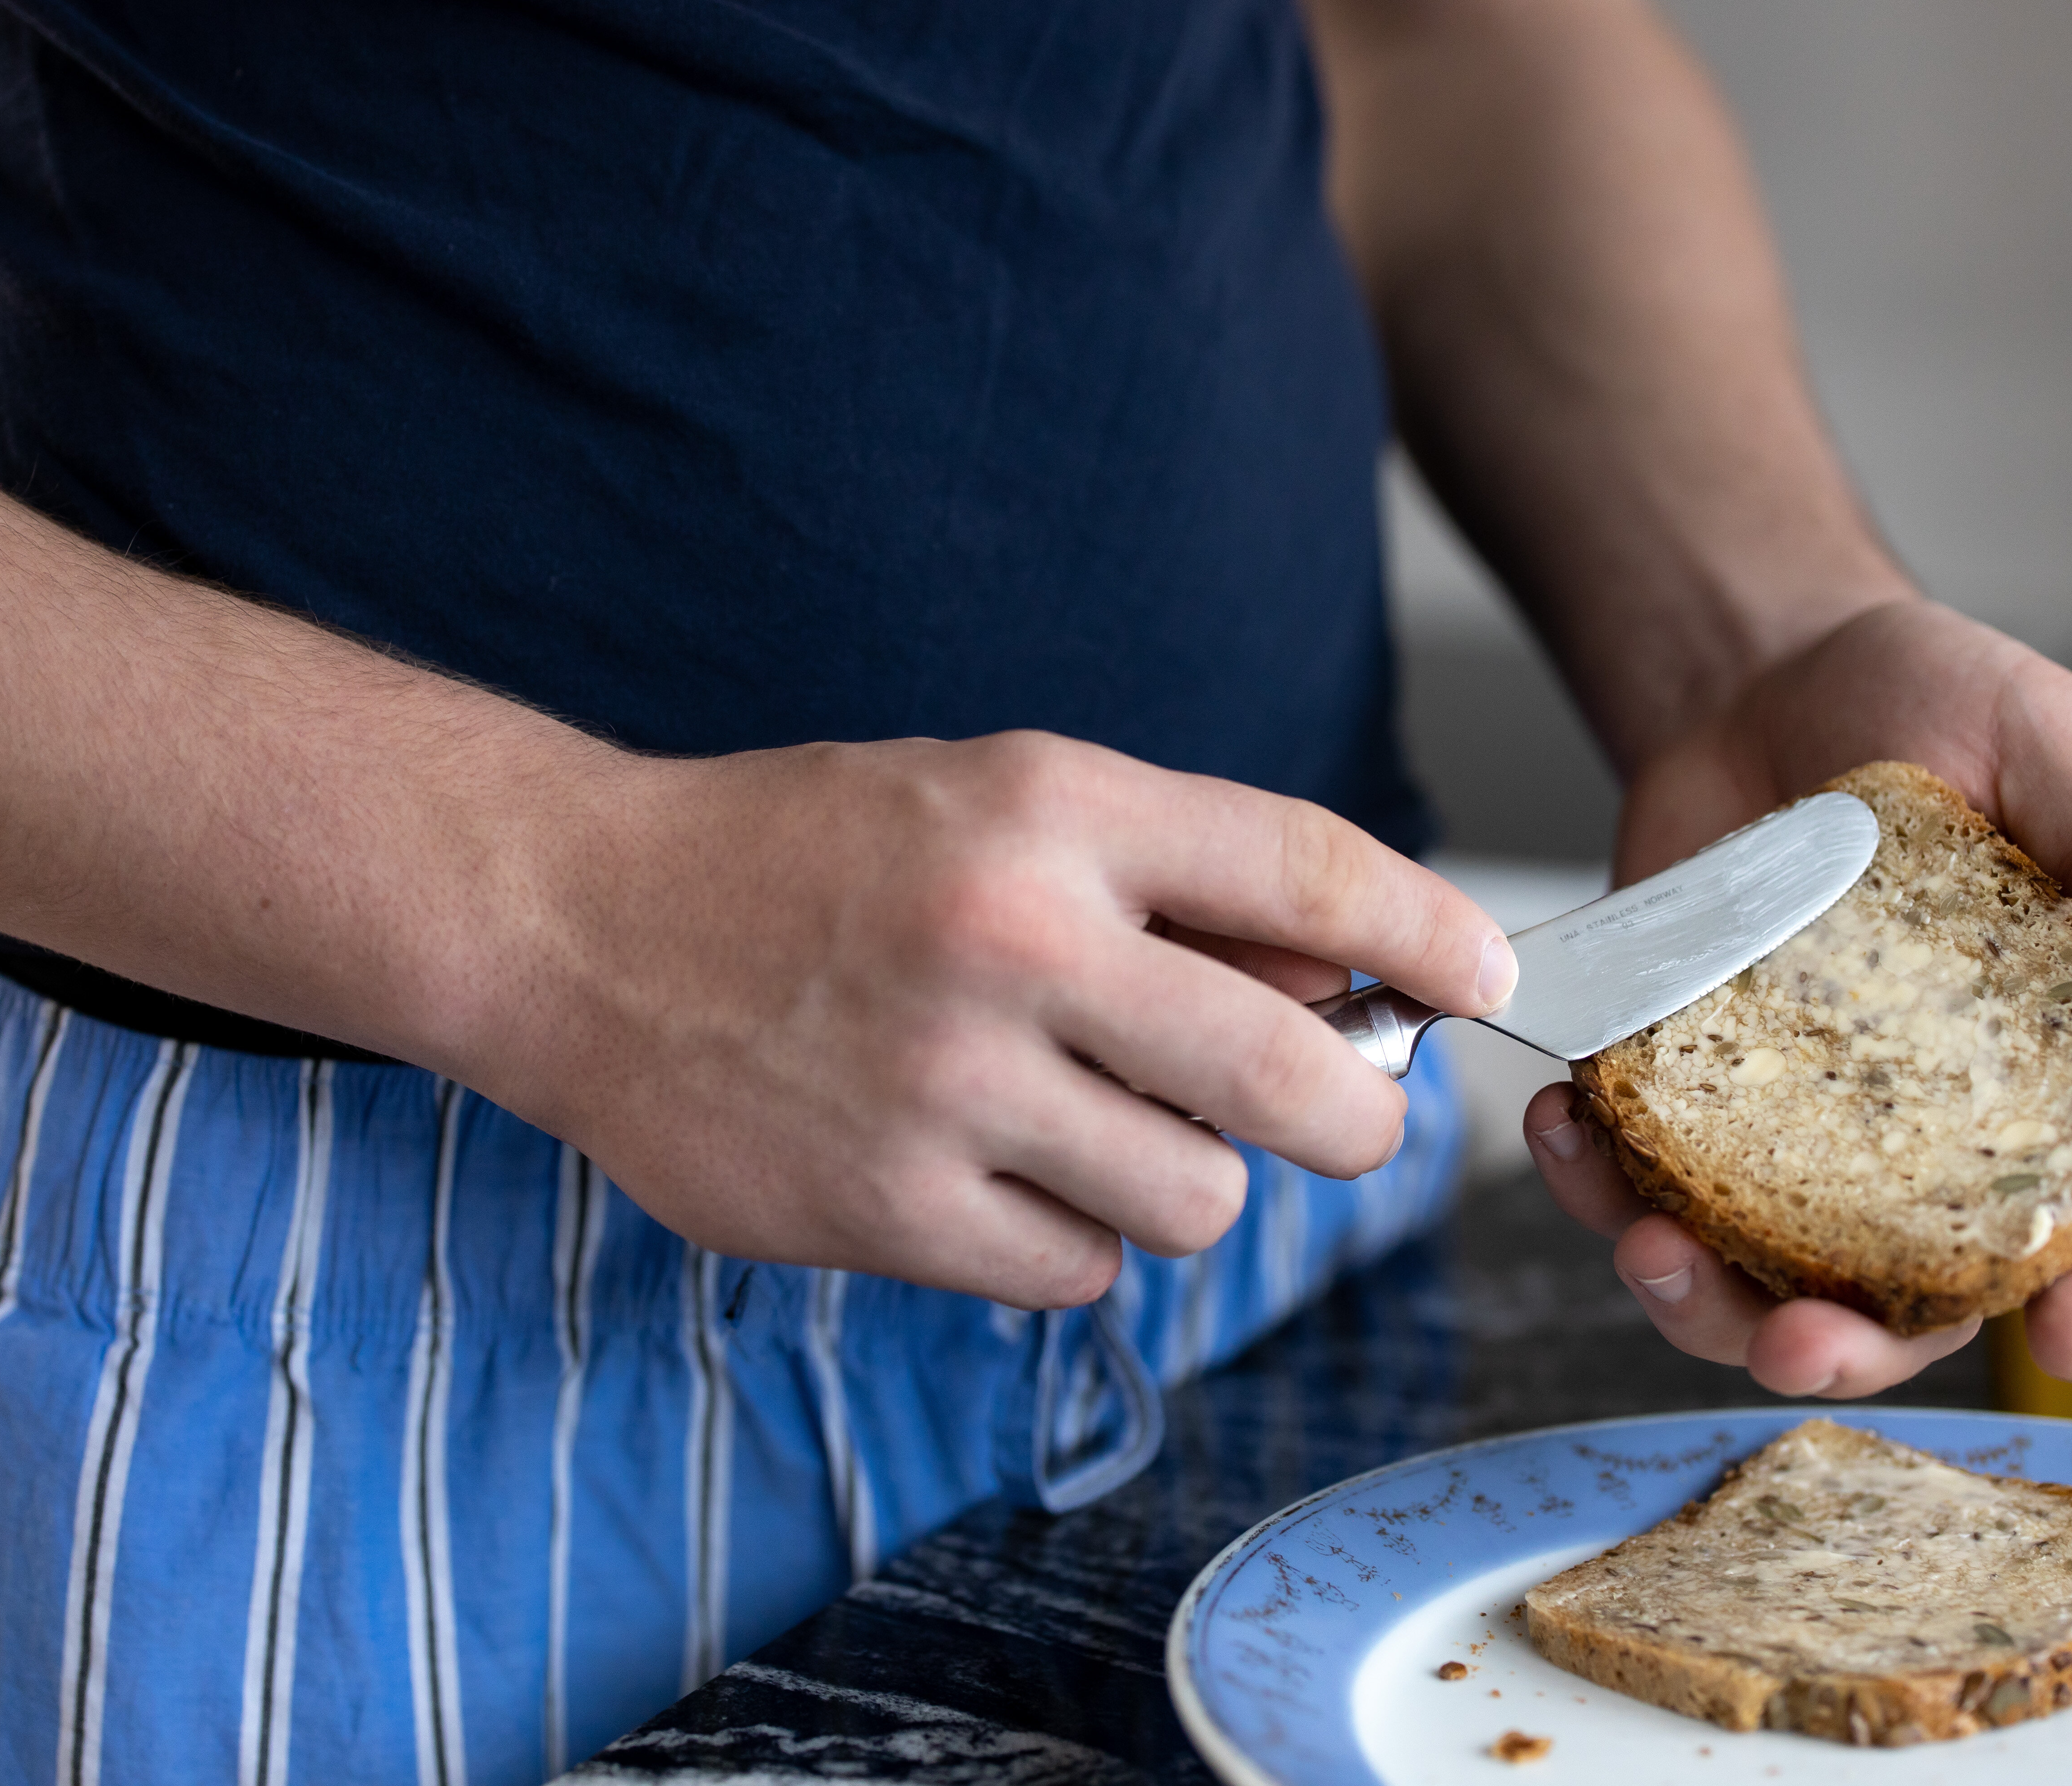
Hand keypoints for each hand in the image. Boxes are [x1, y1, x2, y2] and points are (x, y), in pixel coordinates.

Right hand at [462, 731, 1516, 1309]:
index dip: (1427, 935)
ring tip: (1089, 1122)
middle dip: (1357, 1117)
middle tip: (1341, 1115)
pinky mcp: (889, 1210)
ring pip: (1200, 1199)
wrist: (585, 922)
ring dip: (1181, 1176)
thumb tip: (1345, 989)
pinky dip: (1066, 1235)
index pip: (1307, 872)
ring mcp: (948, 1087)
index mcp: (1049, 812)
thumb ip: (1164, 885)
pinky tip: (990, 1171)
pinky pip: (1079, 1268)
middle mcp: (1012, 942)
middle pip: (1296, 1081)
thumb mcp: (992, 803)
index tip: (1486, 981)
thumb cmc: (809, 856)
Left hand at [1524, 598, 2071, 1396]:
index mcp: (2036, 1080)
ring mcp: (1781, 1118)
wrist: (1767, 670)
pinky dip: (1590, 1176)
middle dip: (1840, 1347)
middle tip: (1789, 1344)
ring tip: (1639, 1241)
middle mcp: (1910, 1132)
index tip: (2071, 1350)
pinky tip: (1562, 1127)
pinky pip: (1630, 1172)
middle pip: (1893, 1300)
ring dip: (1690, 1290)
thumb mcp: (2049, 742)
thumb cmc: (1937, 704)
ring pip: (1742, 1268)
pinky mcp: (1676, 1079)